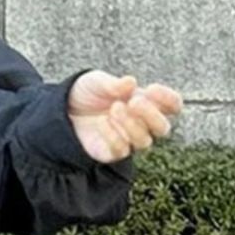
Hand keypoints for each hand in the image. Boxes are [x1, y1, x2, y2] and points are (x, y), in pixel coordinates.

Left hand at [67, 71, 183, 163]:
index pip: (172, 106)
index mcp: (145, 102)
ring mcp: (127, 140)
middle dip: (152, 115)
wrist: (61, 109)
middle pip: (163, 128)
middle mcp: (141, 123)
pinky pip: (121, 150)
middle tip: (134, 102)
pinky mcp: (111, 152)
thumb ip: (113, 83)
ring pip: (144, 142)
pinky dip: (114, 136)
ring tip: (114, 108)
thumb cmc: (87, 93)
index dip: (169, 99)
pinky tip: (102, 123)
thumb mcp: (97, 81)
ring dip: (132, 125)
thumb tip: (131, 83)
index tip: (151, 88)